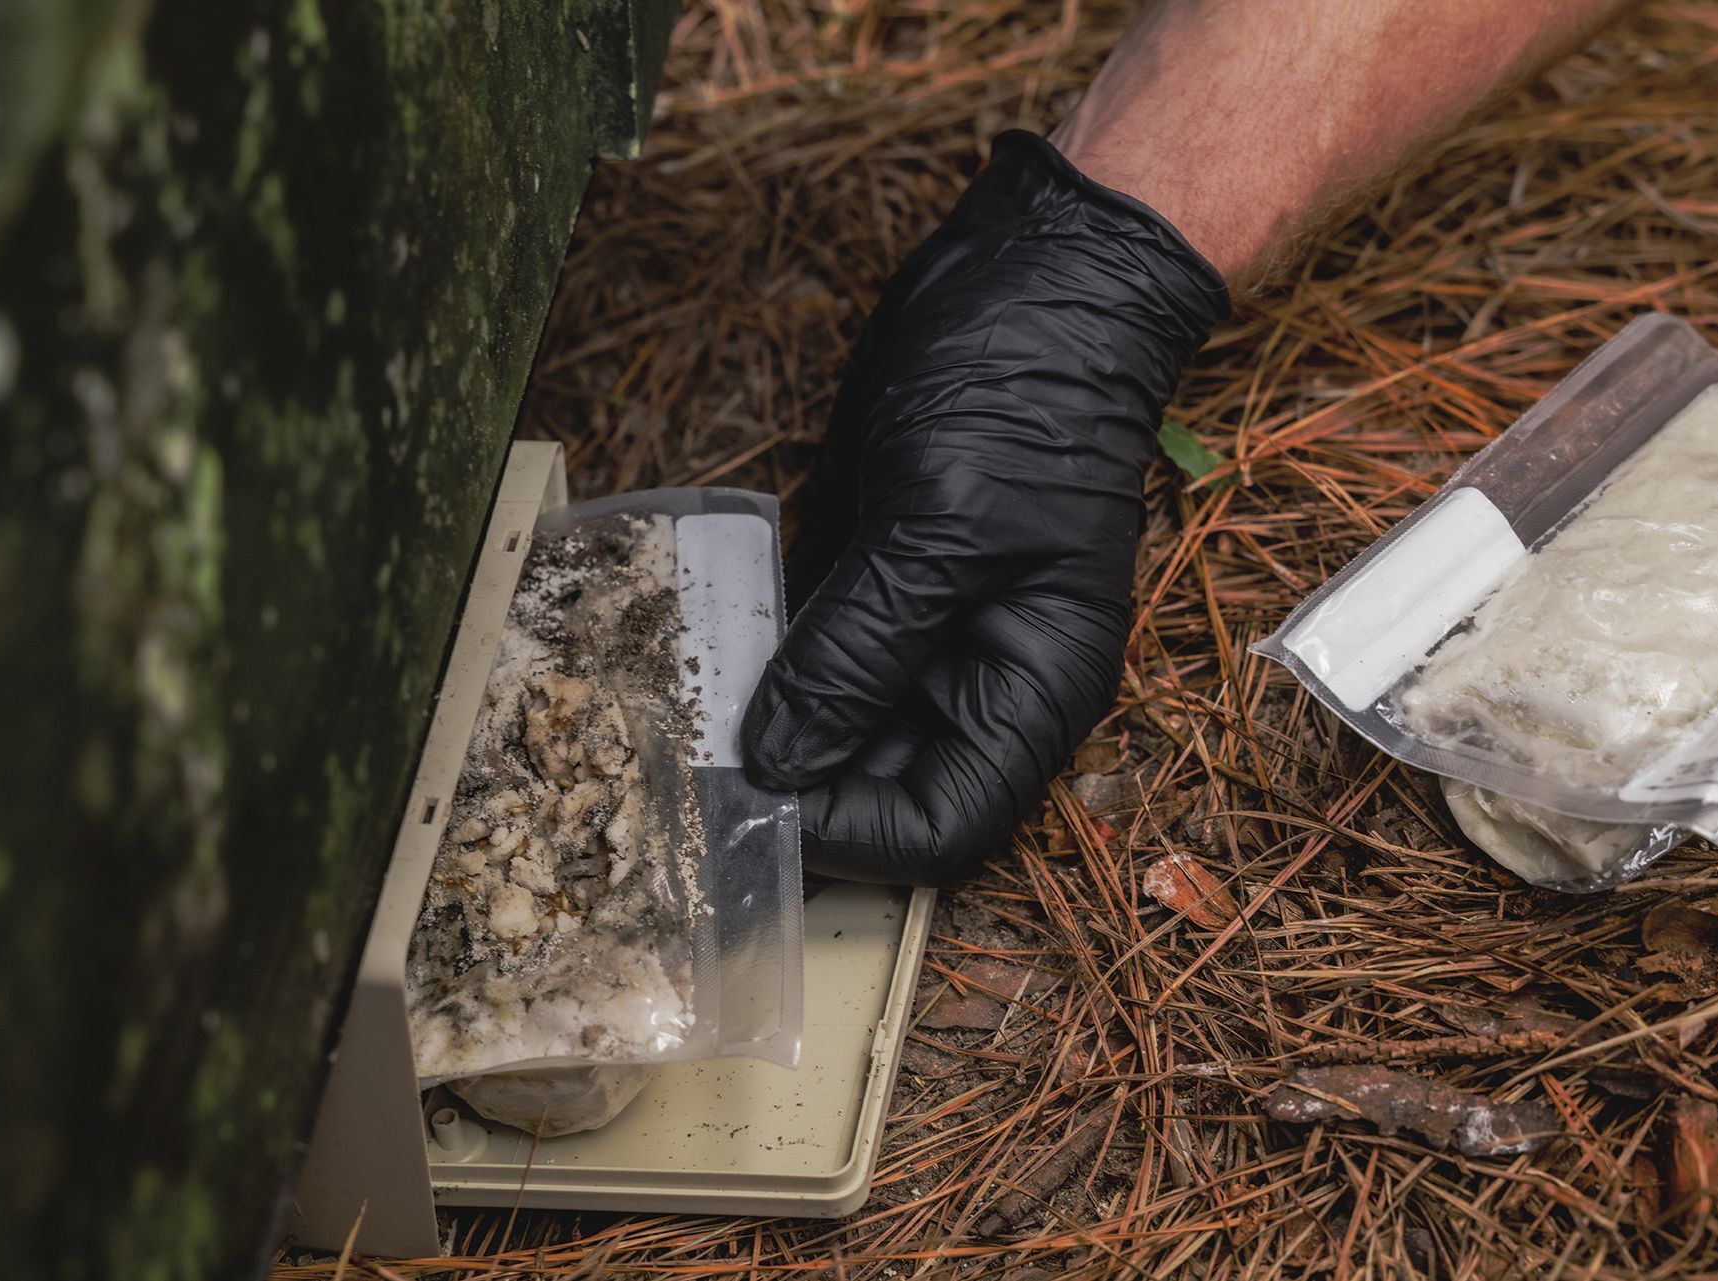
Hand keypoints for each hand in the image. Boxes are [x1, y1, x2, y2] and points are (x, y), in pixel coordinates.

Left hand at [740, 131, 1228, 883]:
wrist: (1035, 278)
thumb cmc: (1026, 392)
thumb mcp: (941, 524)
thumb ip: (859, 648)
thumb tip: (779, 763)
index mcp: (1034, 689)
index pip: (945, 826)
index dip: (849, 832)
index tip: (755, 800)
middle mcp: (981, 681)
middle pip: (880, 789)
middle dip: (794, 786)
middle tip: (691, 764)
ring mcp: (926, 634)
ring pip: (833, 728)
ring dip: (765, 726)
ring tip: (682, 712)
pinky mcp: (877, 583)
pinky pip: (810, 653)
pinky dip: (758, 658)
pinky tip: (700, 648)